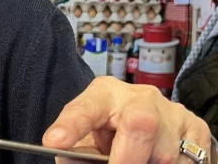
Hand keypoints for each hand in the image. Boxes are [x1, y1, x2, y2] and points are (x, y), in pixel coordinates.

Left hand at [43, 76, 211, 162]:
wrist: (151, 119)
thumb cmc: (111, 128)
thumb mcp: (91, 135)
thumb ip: (78, 150)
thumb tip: (65, 158)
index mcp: (104, 94)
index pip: (86, 107)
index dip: (71, 125)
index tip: (53, 142)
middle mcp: (141, 98)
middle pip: (138, 126)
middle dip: (126, 160)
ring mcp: (172, 112)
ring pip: (166, 153)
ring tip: (138, 159)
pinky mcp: (197, 129)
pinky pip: (187, 160)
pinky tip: (156, 161)